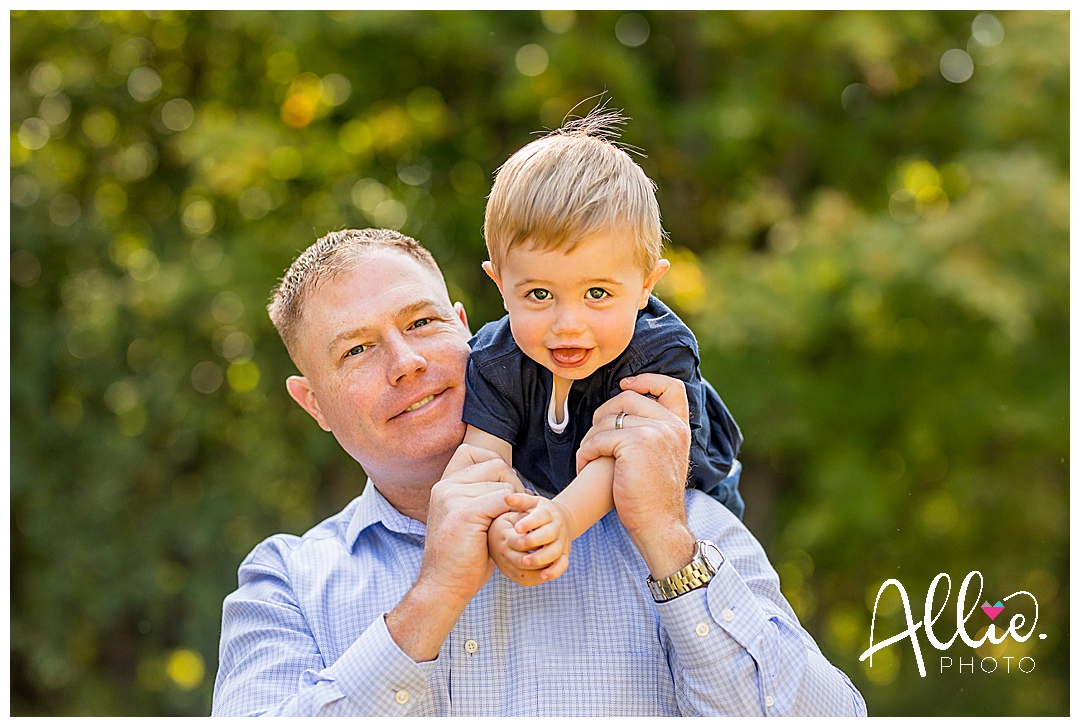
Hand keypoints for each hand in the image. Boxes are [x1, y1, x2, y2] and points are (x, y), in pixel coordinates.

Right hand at [388, 445, 518, 660]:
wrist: (444, 586)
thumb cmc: (463, 556)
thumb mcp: (468, 519)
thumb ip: (483, 496)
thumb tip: (516, 483)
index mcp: (444, 484)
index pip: (474, 452)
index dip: (496, 467)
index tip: (504, 491)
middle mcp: (445, 486)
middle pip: (495, 464)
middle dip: (513, 483)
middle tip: (515, 510)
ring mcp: (453, 497)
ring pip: (503, 484)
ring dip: (515, 503)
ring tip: (510, 524)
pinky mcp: (465, 513)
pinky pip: (503, 499)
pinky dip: (513, 514)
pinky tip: (510, 530)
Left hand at [489, 492, 571, 584]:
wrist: (561, 520)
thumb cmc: (538, 512)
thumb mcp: (530, 503)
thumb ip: (519, 501)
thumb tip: (506, 496)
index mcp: (548, 513)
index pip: (540, 516)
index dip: (529, 522)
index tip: (516, 528)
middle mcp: (557, 527)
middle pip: (549, 533)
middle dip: (535, 540)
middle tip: (520, 545)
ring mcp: (562, 542)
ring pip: (555, 551)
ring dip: (542, 557)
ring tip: (526, 562)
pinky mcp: (564, 555)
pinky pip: (562, 565)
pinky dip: (554, 571)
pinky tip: (543, 576)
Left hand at [575, 373, 695, 577]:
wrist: (659, 526)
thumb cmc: (653, 497)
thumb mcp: (664, 458)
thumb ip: (655, 433)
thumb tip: (627, 410)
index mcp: (680, 427)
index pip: (671, 386)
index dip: (646, 380)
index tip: (626, 385)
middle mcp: (670, 425)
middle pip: (627, 398)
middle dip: (603, 414)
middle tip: (594, 438)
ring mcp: (654, 431)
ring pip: (607, 419)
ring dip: (590, 438)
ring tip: (588, 458)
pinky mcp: (635, 443)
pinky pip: (598, 438)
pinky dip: (585, 452)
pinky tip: (584, 467)